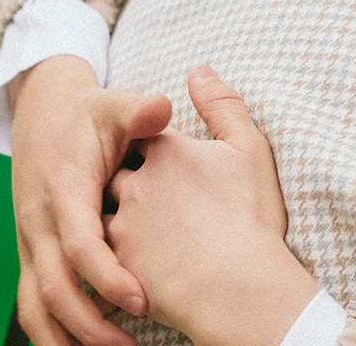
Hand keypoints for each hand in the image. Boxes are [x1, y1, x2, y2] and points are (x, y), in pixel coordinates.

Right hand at [9, 55, 172, 345]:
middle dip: (89, 324)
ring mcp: (31, 242)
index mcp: (64, 190)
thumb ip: (140, 111)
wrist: (43, 115)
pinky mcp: (31, 254)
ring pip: (35, 305)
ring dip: (67, 337)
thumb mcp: (114, 105)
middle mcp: (40, 222)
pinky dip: (54, 332)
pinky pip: (33, 304)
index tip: (141, 301)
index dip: (107, 276)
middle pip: (54, 286)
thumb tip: (163, 107)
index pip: (79, 244)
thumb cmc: (89, 115)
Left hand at [105, 66, 318, 345]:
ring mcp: (122, 225)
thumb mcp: (248, 150)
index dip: (152, 147)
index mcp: (166, 152)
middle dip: (126, 184)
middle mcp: (135, 184)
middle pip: (117, 174)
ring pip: (107, 216)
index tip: (165, 160)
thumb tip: (200, 69)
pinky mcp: (118, 265)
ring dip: (119, 224)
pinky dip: (117, 260)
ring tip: (145, 238)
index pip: (143, 136)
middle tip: (152, 201)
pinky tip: (140, 268)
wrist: (238, 286)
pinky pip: (106, 258)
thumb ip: (223, 106)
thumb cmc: (249, 217)